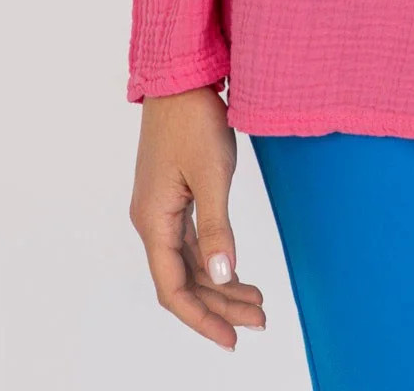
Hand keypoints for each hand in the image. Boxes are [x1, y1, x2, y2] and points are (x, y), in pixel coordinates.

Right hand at [129, 84, 267, 348]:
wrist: (180, 75)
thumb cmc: (193, 118)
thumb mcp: (212, 174)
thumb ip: (217, 228)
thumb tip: (222, 276)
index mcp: (154, 220)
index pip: (173, 289)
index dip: (202, 318)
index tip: (232, 339)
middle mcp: (153, 219)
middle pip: (184, 280)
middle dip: (220, 304)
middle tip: (260, 320)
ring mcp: (162, 208)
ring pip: (190, 262)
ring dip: (220, 284)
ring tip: (257, 301)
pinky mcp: (174, 195)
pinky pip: (192, 242)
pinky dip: (215, 260)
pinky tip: (236, 269)